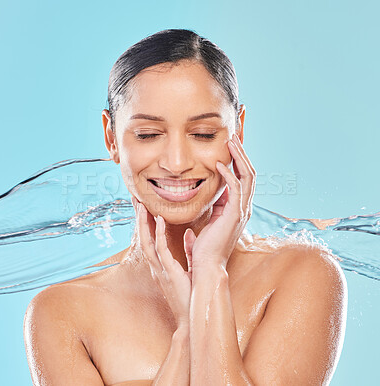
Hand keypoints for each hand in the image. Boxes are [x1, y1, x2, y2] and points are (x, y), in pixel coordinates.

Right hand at [132, 197, 192, 326]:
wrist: (192, 317)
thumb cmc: (190, 294)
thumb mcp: (189, 268)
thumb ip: (188, 250)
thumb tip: (189, 233)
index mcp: (160, 264)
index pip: (150, 239)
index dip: (146, 222)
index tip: (144, 205)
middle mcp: (156, 265)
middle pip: (143, 237)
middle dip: (139, 218)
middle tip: (136, 199)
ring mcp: (159, 269)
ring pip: (147, 241)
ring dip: (143, 223)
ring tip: (142, 204)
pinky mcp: (168, 272)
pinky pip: (161, 250)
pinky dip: (158, 234)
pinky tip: (159, 220)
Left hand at [184, 133, 255, 269]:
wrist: (207, 265)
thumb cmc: (206, 245)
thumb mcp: (212, 219)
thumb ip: (217, 205)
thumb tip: (215, 193)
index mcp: (238, 207)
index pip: (243, 178)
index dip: (239, 161)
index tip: (231, 145)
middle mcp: (244, 207)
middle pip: (249, 173)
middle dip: (242, 154)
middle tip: (234, 137)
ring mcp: (242, 211)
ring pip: (247, 177)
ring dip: (239, 158)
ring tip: (231, 142)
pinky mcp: (235, 215)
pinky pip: (235, 189)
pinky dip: (229, 175)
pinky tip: (219, 165)